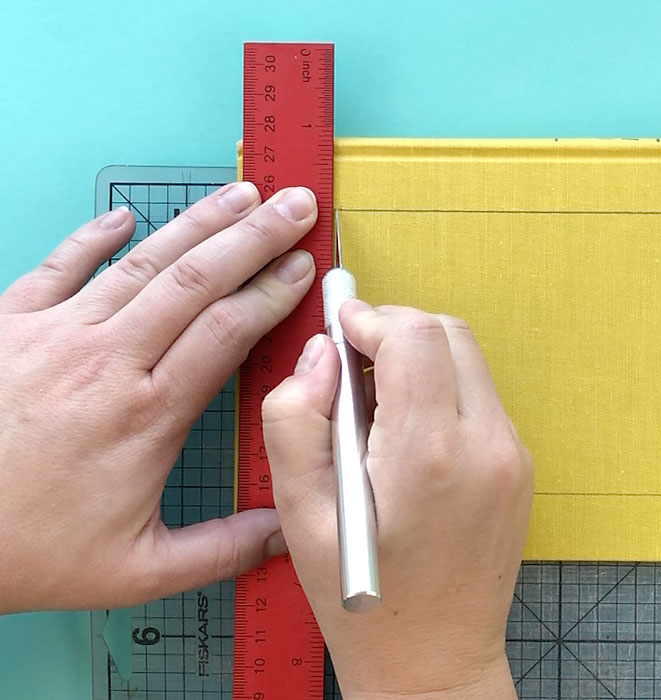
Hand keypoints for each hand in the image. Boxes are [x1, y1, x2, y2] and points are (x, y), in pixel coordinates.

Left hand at [0, 183, 318, 611]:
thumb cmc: (29, 551)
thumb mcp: (138, 571)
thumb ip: (223, 549)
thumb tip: (288, 534)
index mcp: (147, 413)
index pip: (228, 330)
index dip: (273, 291)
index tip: (305, 265)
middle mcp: (107, 361)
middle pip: (197, 280)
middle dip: (254, 236)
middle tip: (294, 205)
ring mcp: (54, 336)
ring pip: (141, 262)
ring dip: (197, 223)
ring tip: (240, 195)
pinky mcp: (8, 325)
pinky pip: (58, 265)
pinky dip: (93, 236)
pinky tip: (123, 215)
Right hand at [262, 302, 532, 699]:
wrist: (434, 663)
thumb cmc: (365, 601)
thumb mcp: (301, 515)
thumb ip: (297, 420)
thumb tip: (320, 354)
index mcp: (430, 454)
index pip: (414, 334)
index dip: (369, 320)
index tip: (339, 332)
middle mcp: (486, 445)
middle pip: (448, 333)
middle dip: (396, 332)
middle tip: (351, 368)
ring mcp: (512, 455)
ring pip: (469, 360)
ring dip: (420, 360)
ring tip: (374, 407)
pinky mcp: (519, 466)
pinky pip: (480, 397)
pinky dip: (442, 391)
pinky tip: (407, 434)